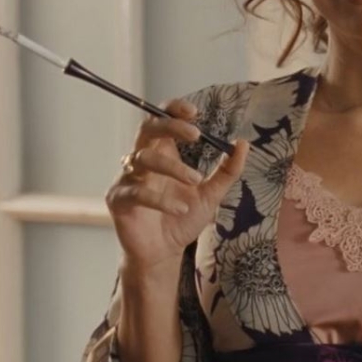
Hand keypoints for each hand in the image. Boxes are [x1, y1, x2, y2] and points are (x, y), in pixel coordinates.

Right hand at [106, 98, 249, 274]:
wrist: (165, 252)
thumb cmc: (184, 218)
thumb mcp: (212, 193)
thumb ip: (228, 170)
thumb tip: (243, 143)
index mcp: (164, 153)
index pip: (162, 119)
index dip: (173, 109)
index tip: (194, 112)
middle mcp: (143, 160)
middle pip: (148, 129)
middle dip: (171, 126)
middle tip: (196, 135)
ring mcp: (128, 179)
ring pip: (144, 159)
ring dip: (173, 167)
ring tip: (196, 181)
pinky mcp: (119, 200)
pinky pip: (136, 192)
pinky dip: (161, 199)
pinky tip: (181, 209)